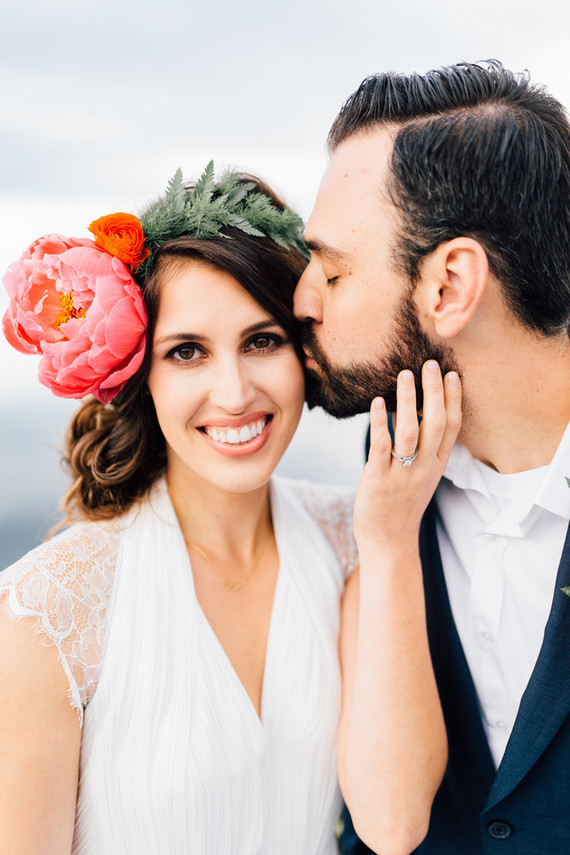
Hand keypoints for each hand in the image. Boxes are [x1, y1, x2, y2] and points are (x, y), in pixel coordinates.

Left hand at [353, 361, 460, 553]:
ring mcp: (402, 474)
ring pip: (410, 431)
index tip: (452, 374)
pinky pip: (381, 447)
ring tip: (405, 375)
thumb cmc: (401, 507)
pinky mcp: (378, 480)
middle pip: (435, 424)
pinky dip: (380, 423)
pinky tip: (376, 403)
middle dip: (434, 392)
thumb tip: (417, 415)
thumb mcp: (422, 477)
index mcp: (437, 466)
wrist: (389, 544)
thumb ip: (424, 450)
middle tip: (430, 364)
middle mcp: (424, 468)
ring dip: (408, 401)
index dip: (453, 400)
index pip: (452, 427)